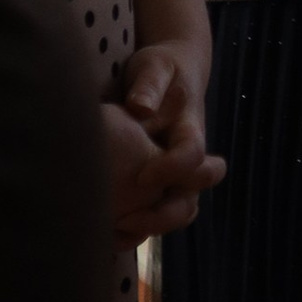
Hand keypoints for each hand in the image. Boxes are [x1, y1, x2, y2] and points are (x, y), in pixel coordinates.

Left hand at [102, 41, 224, 245]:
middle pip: (191, 199)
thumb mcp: (155, 67)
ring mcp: (176, 175)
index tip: (141, 177)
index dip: (172, 170)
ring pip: (177, 214)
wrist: (170, 72)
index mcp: (192, 130)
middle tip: (128, 219)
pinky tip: (108, 234)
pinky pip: (155, 215)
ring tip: (114, 232)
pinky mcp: (159, 183)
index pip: (193, 158)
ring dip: (151, 228)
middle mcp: (189, 160)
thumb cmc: (161, 67)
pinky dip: (136, 230)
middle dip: (163, 215)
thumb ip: (149, 85)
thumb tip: (140, 108)